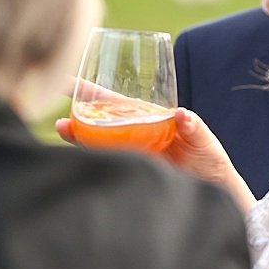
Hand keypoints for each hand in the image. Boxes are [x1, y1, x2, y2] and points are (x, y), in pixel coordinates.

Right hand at [57, 101, 254, 213]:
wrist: (211, 188)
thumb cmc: (208, 157)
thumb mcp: (203, 139)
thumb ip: (194, 127)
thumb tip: (182, 114)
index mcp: (148, 117)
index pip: (116, 101)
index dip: (92, 91)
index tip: (67, 81)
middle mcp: (133, 132)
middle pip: (100, 119)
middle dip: (78, 114)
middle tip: (58, 112)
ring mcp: (130, 152)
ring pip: (98, 140)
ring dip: (79, 135)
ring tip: (62, 129)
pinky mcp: (130, 169)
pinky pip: (106, 161)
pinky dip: (92, 157)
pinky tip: (80, 154)